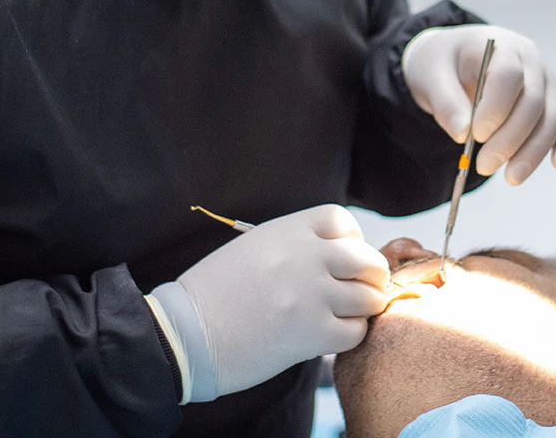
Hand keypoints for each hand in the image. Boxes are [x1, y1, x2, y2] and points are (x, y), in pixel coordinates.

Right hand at [152, 205, 390, 400]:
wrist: (185, 335)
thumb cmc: (214, 292)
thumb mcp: (254, 246)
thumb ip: (295, 242)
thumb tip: (337, 250)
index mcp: (288, 230)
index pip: (343, 221)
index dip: (351, 239)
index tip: (340, 257)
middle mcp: (306, 257)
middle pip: (368, 259)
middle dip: (370, 276)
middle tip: (358, 290)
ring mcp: (311, 295)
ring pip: (369, 297)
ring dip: (363, 308)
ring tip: (346, 314)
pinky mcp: (311, 334)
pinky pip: (356, 331)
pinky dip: (350, 334)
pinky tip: (331, 335)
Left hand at [402, 24, 555, 183]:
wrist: (458, 59)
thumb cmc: (444, 66)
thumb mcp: (431, 77)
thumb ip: (445, 103)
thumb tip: (463, 134)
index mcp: (501, 46)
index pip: (508, 75)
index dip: (496, 107)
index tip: (477, 135)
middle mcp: (531, 61)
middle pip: (533, 101)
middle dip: (511, 139)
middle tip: (484, 166)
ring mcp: (547, 81)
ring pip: (553, 117)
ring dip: (534, 151)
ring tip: (511, 178)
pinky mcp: (555, 101)